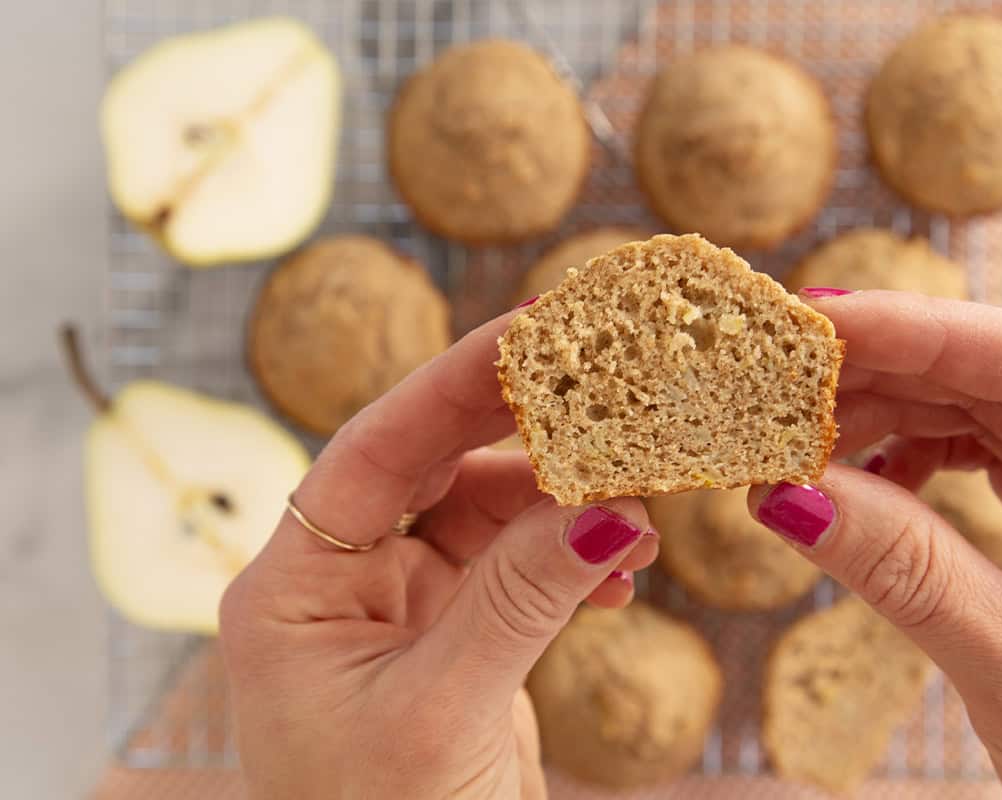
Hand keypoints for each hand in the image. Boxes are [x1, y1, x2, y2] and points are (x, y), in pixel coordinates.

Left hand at [219, 312, 657, 799]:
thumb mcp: (446, 711)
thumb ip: (523, 597)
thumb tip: (610, 504)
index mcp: (292, 589)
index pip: (376, 450)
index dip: (457, 384)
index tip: (538, 329)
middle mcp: (339, 581)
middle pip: (435, 463)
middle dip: (527, 429)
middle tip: (613, 387)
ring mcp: (400, 604)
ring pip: (490, 511)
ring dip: (566, 503)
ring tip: (640, 505)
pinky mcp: (455, 632)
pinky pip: (519, 563)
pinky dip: (573, 558)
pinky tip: (620, 574)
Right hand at [750, 292, 1001, 798]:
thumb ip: (910, 577)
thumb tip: (788, 495)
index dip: (927, 330)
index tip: (824, 320)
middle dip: (890, 367)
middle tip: (784, 373)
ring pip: (986, 409)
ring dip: (890, 411)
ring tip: (803, 433)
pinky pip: (981, 457)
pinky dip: (909, 459)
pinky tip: (859, 481)